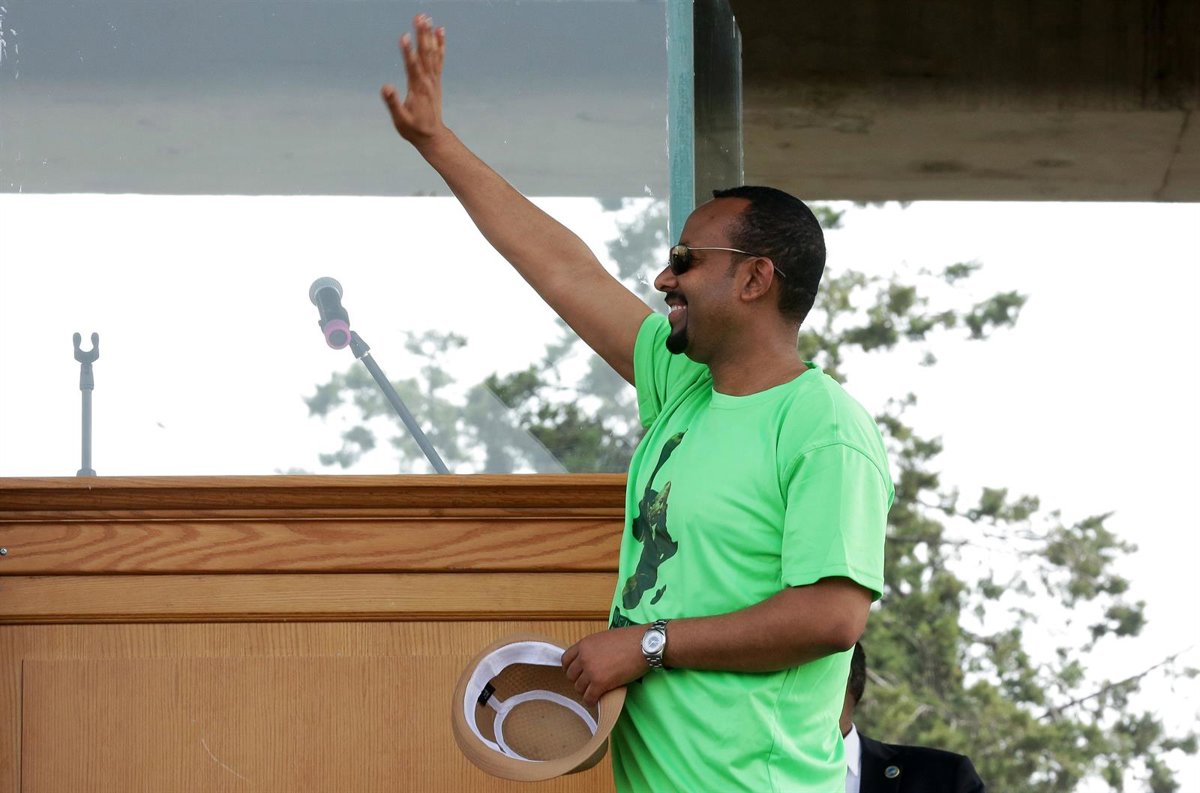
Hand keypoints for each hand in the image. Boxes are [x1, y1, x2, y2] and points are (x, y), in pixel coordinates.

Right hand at [381, 14, 446, 147]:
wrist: (432, 136)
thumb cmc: (413, 129)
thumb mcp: (400, 120)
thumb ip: (393, 103)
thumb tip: (385, 87)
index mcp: (417, 89)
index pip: (411, 67)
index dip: (407, 51)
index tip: (404, 36)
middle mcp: (428, 81)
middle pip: (424, 54)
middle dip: (421, 34)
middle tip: (419, 17)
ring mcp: (433, 80)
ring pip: (432, 53)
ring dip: (429, 35)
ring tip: (427, 18)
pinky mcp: (436, 80)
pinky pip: (439, 59)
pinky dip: (440, 45)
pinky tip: (439, 31)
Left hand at [561, 626, 647, 705]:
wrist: (644, 645)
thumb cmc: (630, 639)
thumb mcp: (605, 638)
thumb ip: (594, 648)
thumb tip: (592, 660)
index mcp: (584, 644)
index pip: (565, 659)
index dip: (569, 669)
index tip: (575, 673)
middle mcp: (584, 657)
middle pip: (571, 675)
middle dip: (578, 680)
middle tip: (587, 683)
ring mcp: (591, 671)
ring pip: (579, 688)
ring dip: (585, 691)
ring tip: (594, 691)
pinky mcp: (600, 683)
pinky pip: (589, 697)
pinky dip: (591, 700)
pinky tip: (596, 700)